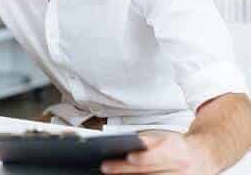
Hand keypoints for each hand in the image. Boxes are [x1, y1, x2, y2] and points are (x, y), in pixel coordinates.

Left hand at [101, 133, 217, 174]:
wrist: (202, 158)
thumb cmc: (179, 147)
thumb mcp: (164, 138)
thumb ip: (147, 140)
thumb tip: (129, 142)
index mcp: (175, 152)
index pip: (156, 156)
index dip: (141, 158)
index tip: (128, 156)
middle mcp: (179, 169)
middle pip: (148, 172)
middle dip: (124, 170)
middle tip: (106, 168)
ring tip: (111, 174)